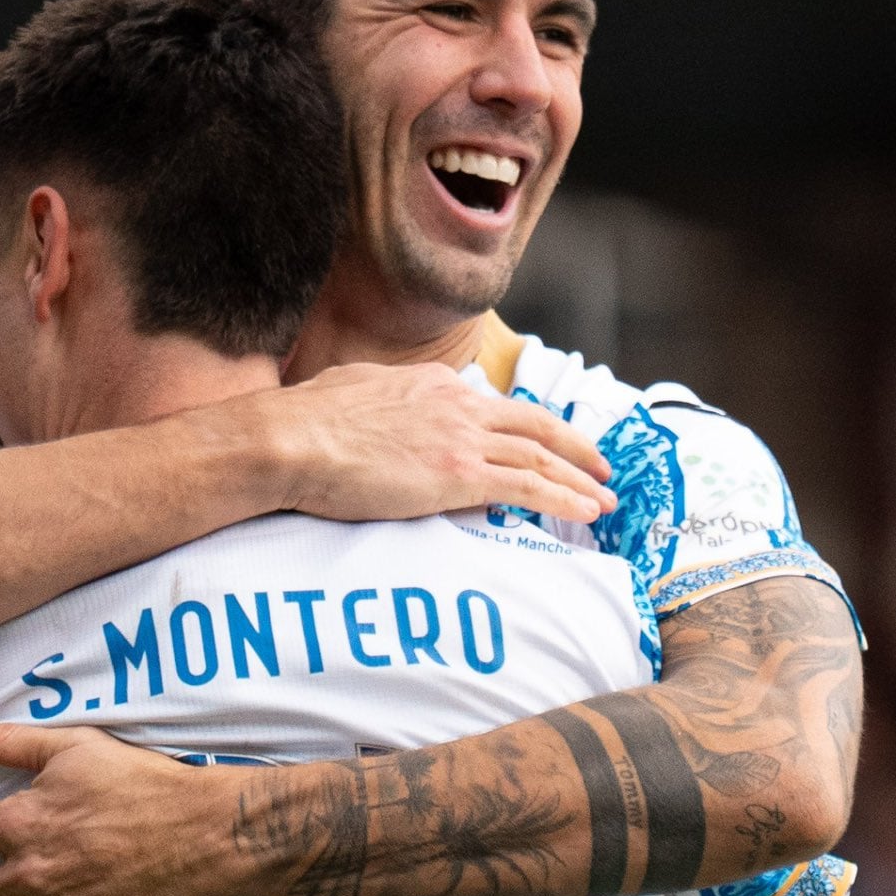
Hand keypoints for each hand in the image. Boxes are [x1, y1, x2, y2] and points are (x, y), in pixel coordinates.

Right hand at [258, 364, 614, 525]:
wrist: (290, 440)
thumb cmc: (302, 423)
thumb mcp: (350, 393)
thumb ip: (380, 402)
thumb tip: (377, 411)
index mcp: (431, 385)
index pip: (492, 408)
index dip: (525, 429)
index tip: (544, 444)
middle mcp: (456, 405)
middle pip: (533, 425)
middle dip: (574, 446)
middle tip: (600, 464)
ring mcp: (460, 438)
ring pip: (539, 457)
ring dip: (579, 478)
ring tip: (605, 497)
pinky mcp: (458, 475)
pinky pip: (528, 488)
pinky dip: (565, 499)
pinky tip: (587, 511)